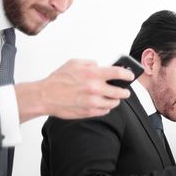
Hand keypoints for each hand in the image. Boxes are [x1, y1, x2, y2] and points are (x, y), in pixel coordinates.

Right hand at [17, 59, 133, 122]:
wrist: (45, 96)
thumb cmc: (58, 80)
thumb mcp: (74, 63)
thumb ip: (90, 63)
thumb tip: (100, 66)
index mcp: (93, 74)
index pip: (118, 74)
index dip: (128, 75)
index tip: (130, 76)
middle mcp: (95, 88)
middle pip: (121, 92)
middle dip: (125, 91)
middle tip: (124, 90)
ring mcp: (93, 102)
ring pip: (114, 103)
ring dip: (115, 100)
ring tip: (112, 97)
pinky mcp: (89, 112)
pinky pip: (105, 111)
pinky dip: (105, 107)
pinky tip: (101, 103)